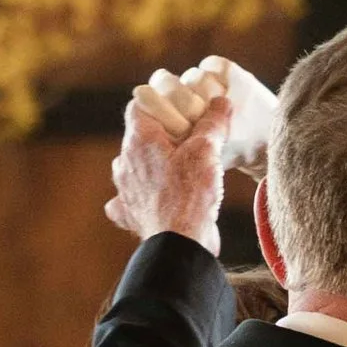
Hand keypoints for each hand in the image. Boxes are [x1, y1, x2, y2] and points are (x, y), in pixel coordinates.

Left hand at [105, 60, 232, 253]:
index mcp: (139, 141)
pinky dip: (139, 195)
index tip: (178, 106)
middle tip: (186, 136)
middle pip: (138, 137)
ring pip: (133, 167)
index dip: (158, 101)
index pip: (139, 106)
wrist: (180, 244)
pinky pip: (128, 199)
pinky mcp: (132, 214)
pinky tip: (151, 197)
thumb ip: (213, 123)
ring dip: (149, 164)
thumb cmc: (190, 194)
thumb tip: (221, 101)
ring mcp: (125, 190)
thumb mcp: (207, 151)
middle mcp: (125, 163)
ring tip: (174, 167)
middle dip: (160, 134)